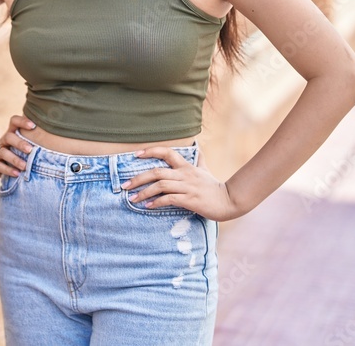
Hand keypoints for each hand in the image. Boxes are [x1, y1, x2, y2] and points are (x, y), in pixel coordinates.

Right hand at [0, 115, 36, 178]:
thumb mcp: (20, 142)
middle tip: (30, 150)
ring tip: (25, 166)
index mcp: (11, 132)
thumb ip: (34, 139)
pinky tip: (17, 174)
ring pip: (4, 153)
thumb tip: (60, 140)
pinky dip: (8, 170)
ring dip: (15, 159)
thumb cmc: (13, 150)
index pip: (14, 121)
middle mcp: (3, 140)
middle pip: (9, 137)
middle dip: (19, 143)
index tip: (33, 126)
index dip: (22, 121)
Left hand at [123, 146, 240, 221]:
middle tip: (125, 185)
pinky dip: (156, 202)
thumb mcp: (205, 170)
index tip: (136, 155)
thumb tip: (198, 148)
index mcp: (186, 166)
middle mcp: (185, 174)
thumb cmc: (214, 186)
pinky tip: (148, 206)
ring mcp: (187, 187)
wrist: (229, 201)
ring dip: (144, 192)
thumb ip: (199, 160)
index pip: (167, 152)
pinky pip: (169, 199)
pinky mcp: (190, 199)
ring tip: (132, 198)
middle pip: (157, 171)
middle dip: (138, 178)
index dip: (150, 151)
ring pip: (161, 185)